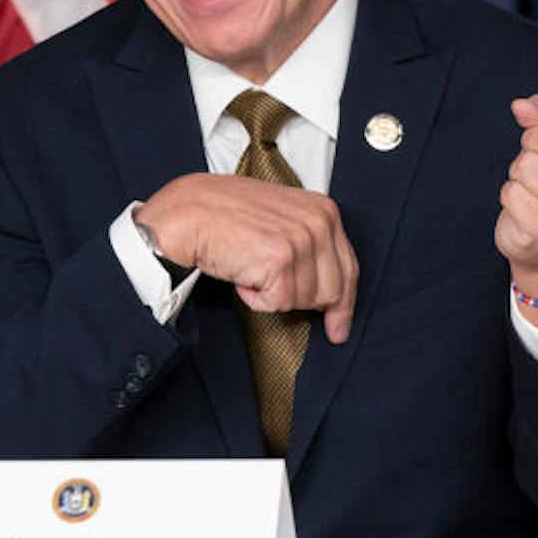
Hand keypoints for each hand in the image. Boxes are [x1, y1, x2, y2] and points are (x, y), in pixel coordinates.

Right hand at [134, 174, 357, 342]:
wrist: (188, 213)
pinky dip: (256, 299)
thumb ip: (310, 242)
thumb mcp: (281, 217)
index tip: (339, 327)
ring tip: (251, 268)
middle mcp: (319, 223)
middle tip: (271, 285)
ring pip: (305, 301)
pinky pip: (279, 304)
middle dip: (303, 301)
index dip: (343, 304)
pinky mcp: (280, 261)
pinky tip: (242, 275)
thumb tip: (330, 292)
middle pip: (332, 292)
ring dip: (274, 294)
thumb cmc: (226, 215)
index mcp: (324, 210)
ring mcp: (301, 240)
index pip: (348, 269)